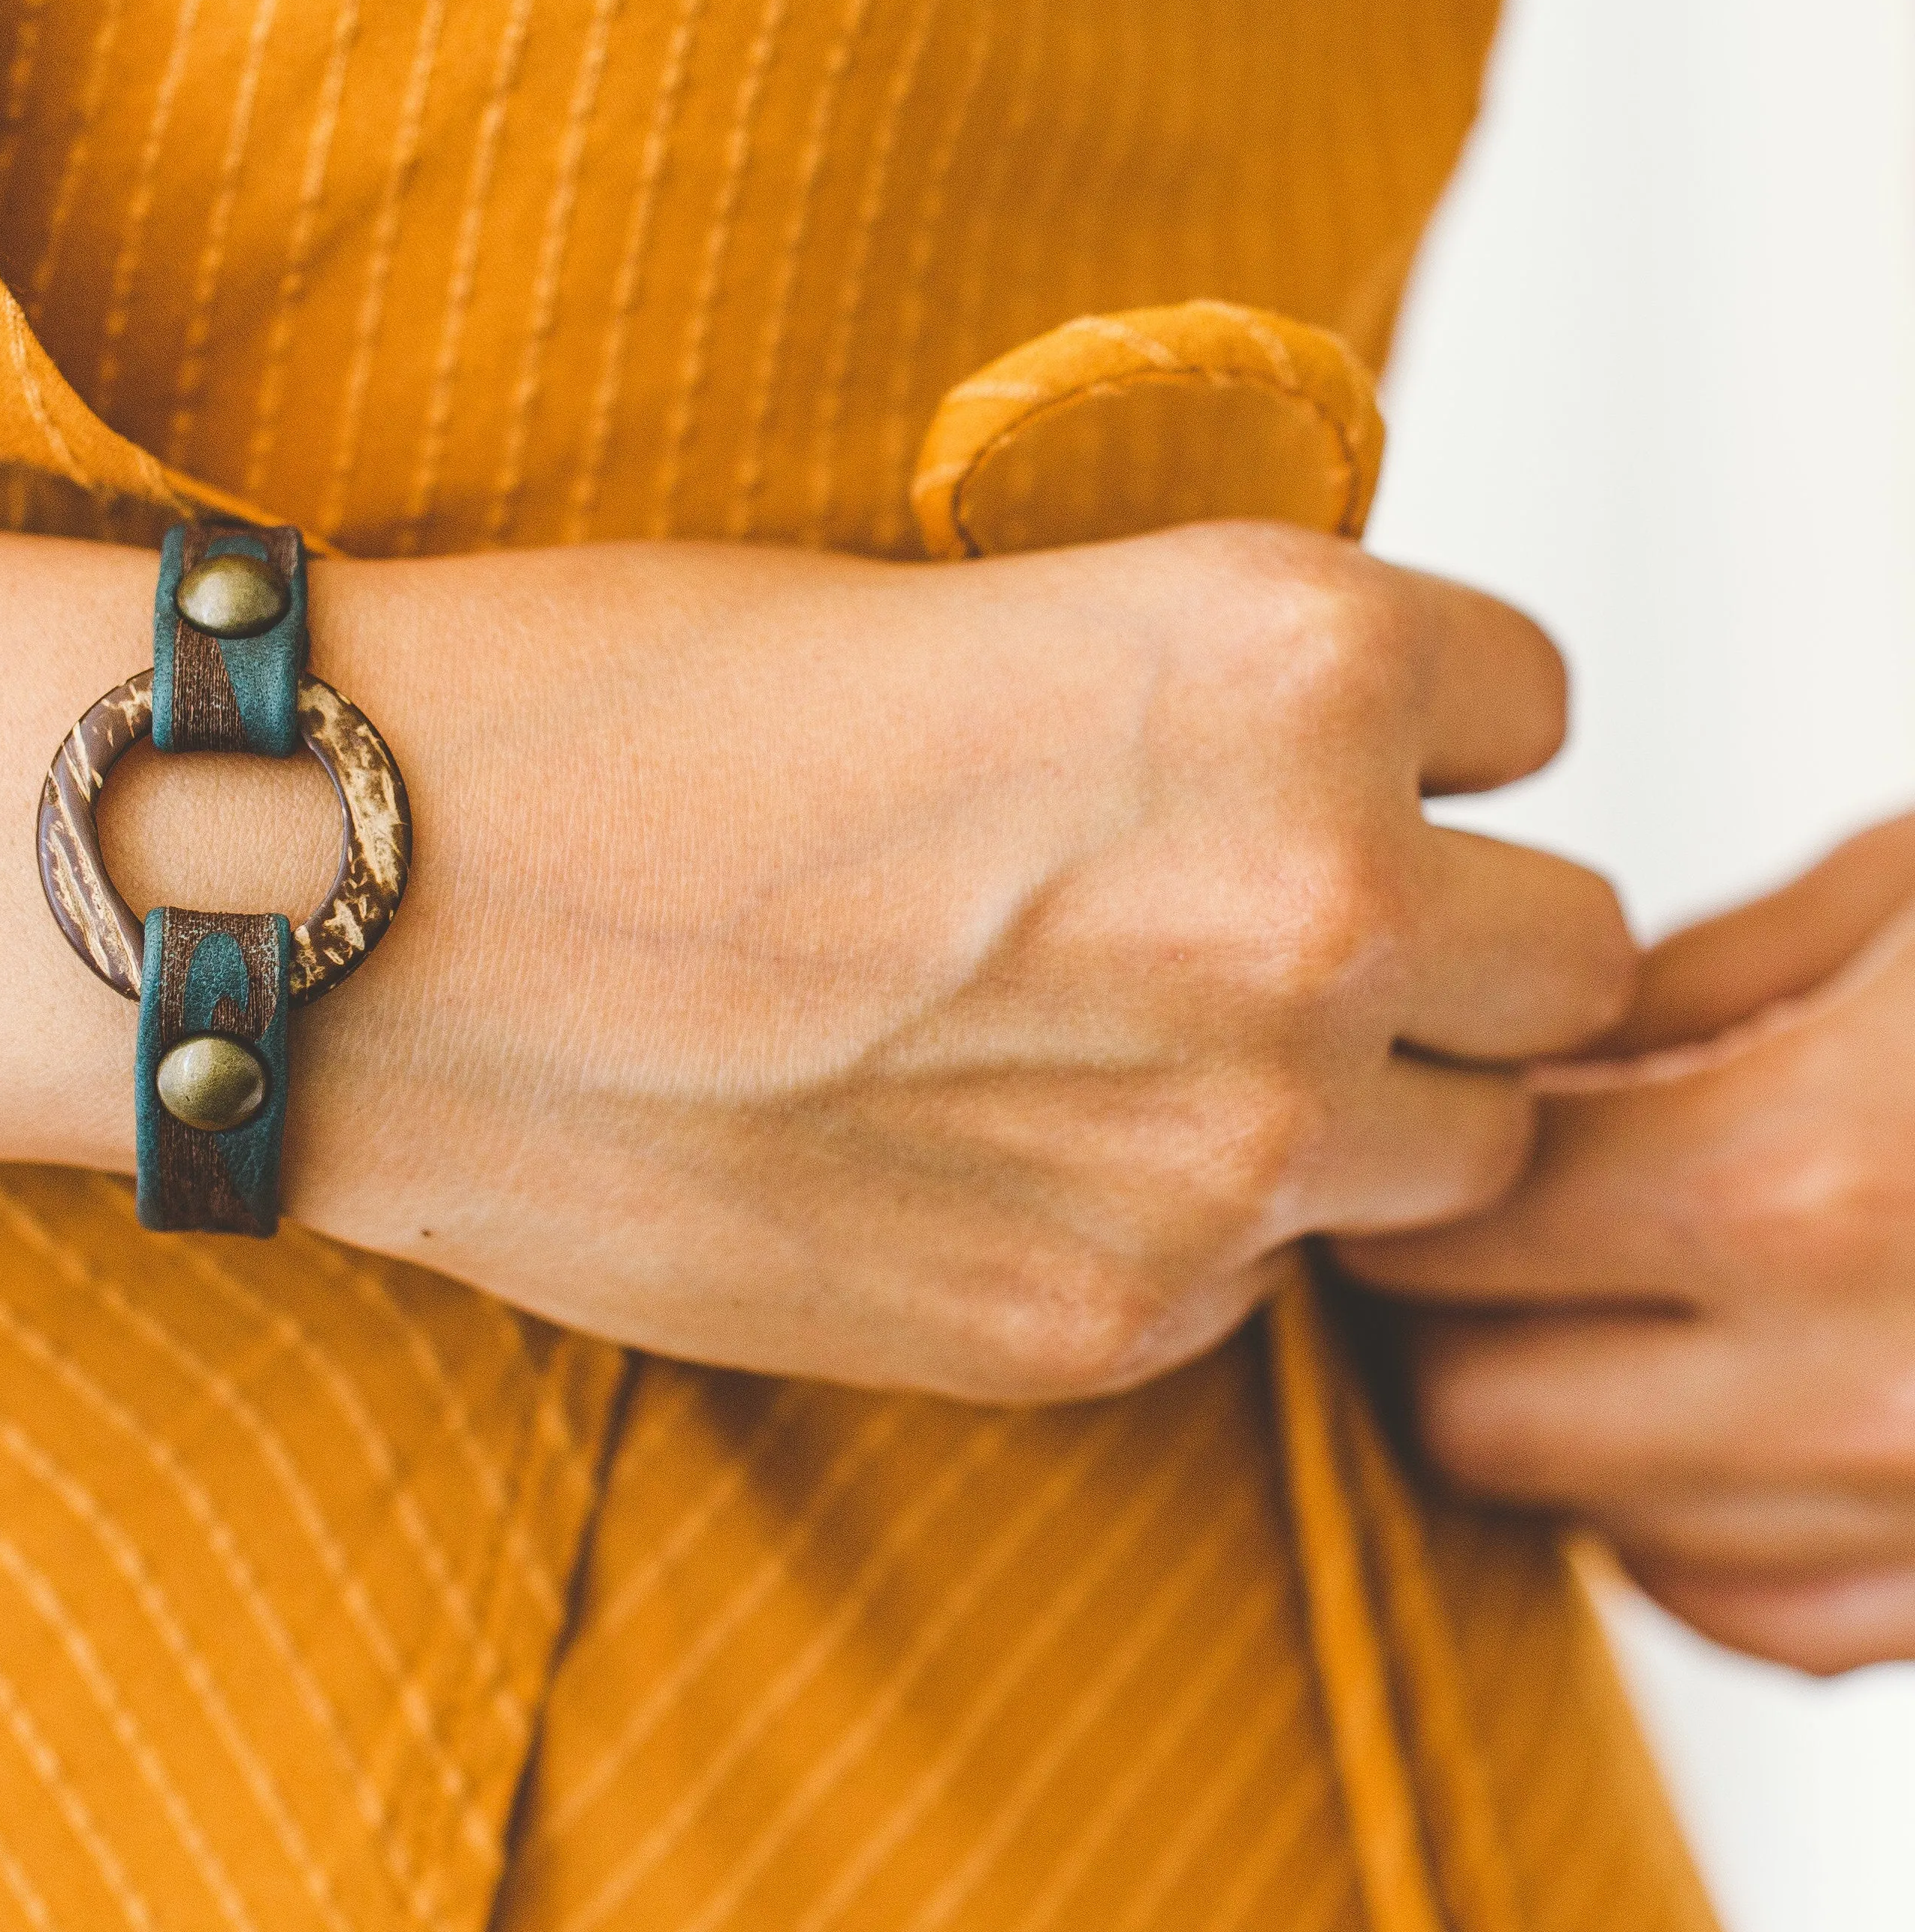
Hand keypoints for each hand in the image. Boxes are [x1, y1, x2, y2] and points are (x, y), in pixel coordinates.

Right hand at [278, 521, 1633, 1401]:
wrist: (366, 914)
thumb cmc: (612, 710)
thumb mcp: (963, 607)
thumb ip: (1210, 710)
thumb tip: (1346, 789)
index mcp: (1284, 663)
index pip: (1538, 708)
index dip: (1421, 730)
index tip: (1306, 756)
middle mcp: (1307, 911)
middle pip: (1565, 957)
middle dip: (1439, 937)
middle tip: (1242, 921)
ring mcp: (1217, 1152)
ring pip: (1454, 1149)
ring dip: (1346, 1102)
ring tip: (1118, 1046)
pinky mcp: (1097, 1324)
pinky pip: (1260, 1278)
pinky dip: (1175, 1221)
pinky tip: (982, 1147)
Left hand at [1336, 815, 1914, 1672]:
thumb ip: (1699, 989)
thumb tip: (1537, 1063)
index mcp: (1808, 1182)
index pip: (1447, 1239)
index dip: (1401, 1178)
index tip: (1414, 1128)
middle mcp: (1871, 1395)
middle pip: (1481, 1423)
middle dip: (1452, 1319)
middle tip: (1486, 1221)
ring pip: (1606, 1536)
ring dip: (1578, 1423)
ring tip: (1634, 1295)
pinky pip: (1760, 1617)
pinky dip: (1707, 1527)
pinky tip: (1754, 1397)